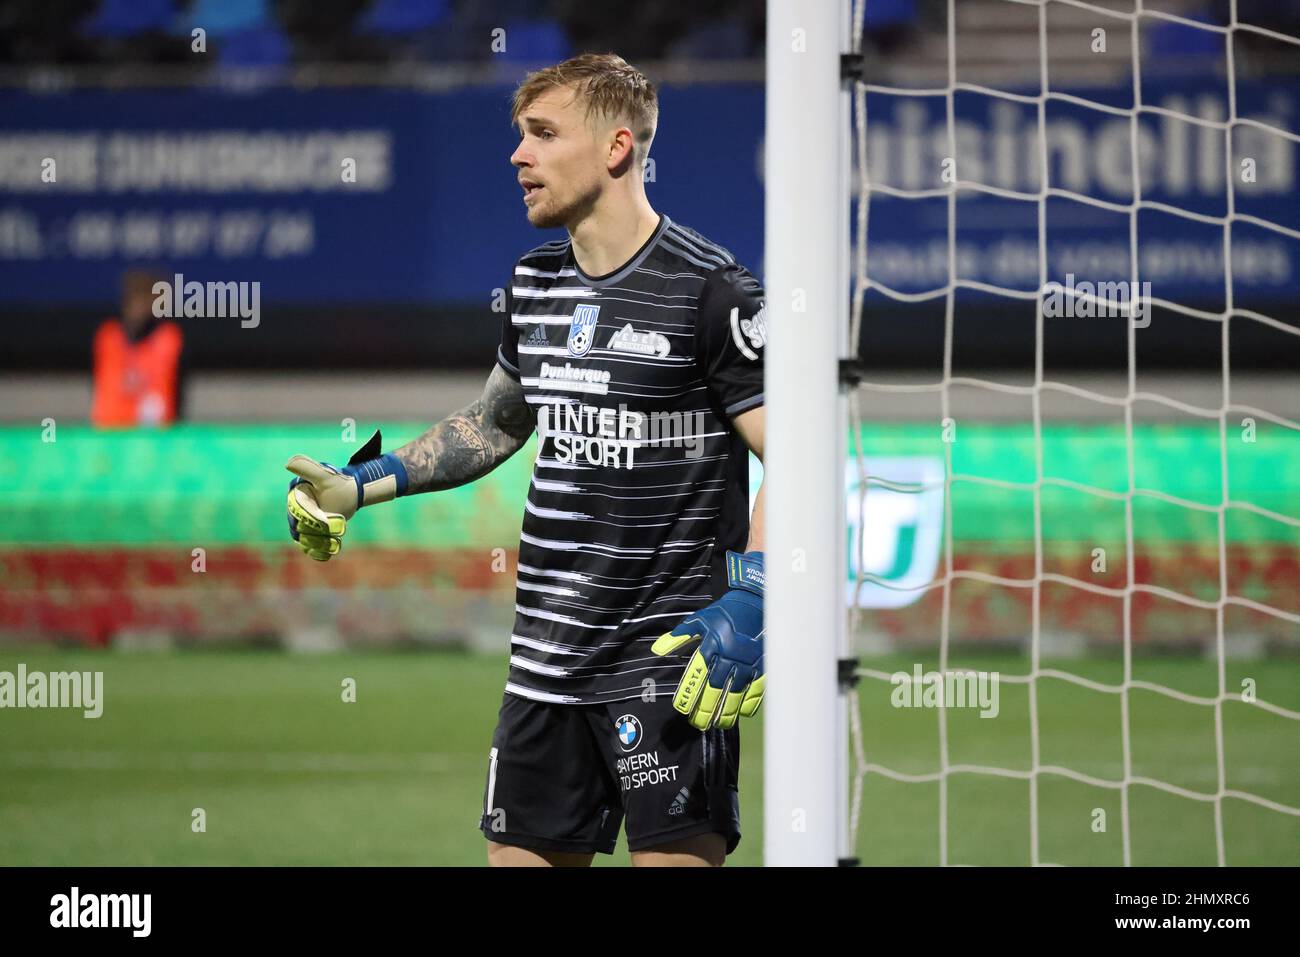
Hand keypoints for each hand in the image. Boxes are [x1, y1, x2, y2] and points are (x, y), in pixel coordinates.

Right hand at [285, 430, 406, 560]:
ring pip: (305, 537)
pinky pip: (310, 544)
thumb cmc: (340, 482)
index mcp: (295, 495)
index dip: (311, 517)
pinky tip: (327, 555)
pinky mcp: (312, 531)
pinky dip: (317, 550)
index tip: (326, 522)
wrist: (352, 492)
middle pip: (300, 526)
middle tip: (331, 534)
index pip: (298, 511)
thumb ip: (307, 468)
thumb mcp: (325, 475)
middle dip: (315, 532)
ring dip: (317, 543)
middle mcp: (296, 509)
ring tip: (332, 545)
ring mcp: (304, 521)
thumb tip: (288, 463)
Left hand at [651, 551, 764, 730]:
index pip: (697, 674)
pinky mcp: (764, 666)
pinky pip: (757, 690)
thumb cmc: (725, 613)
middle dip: (705, 709)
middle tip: (697, 724)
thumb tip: (656, 650)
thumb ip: (679, 636)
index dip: (689, 693)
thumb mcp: (700, 619)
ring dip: (726, 712)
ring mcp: (748, 662)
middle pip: (716, 689)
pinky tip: (741, 713)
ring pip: (736, 694)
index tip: (681, 708)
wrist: (756, 602)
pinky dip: (749, 704)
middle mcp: (730, 655)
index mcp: (713, 643)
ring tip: (716, 725)